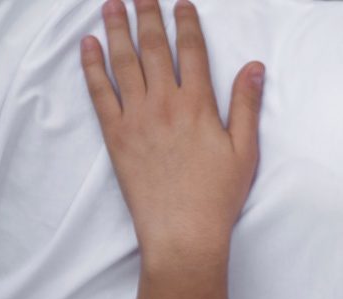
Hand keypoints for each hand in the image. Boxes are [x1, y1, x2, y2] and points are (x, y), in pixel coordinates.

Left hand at [82, 0, 262, 262]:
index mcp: (199, 105)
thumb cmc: (218, 197)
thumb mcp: (245, 152)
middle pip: (155, 47)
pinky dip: (92, 65)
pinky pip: (100, 91)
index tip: (181, 3)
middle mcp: (165, 103)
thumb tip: (254, 68)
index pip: (192, 52)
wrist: (183, 232)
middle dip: (148, 14)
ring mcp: (136, 116)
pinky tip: (88, 44)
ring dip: (117, 28)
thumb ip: (247, 105)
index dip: (187, 23)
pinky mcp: (115, 133)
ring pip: (124, 61)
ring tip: (112, 4)